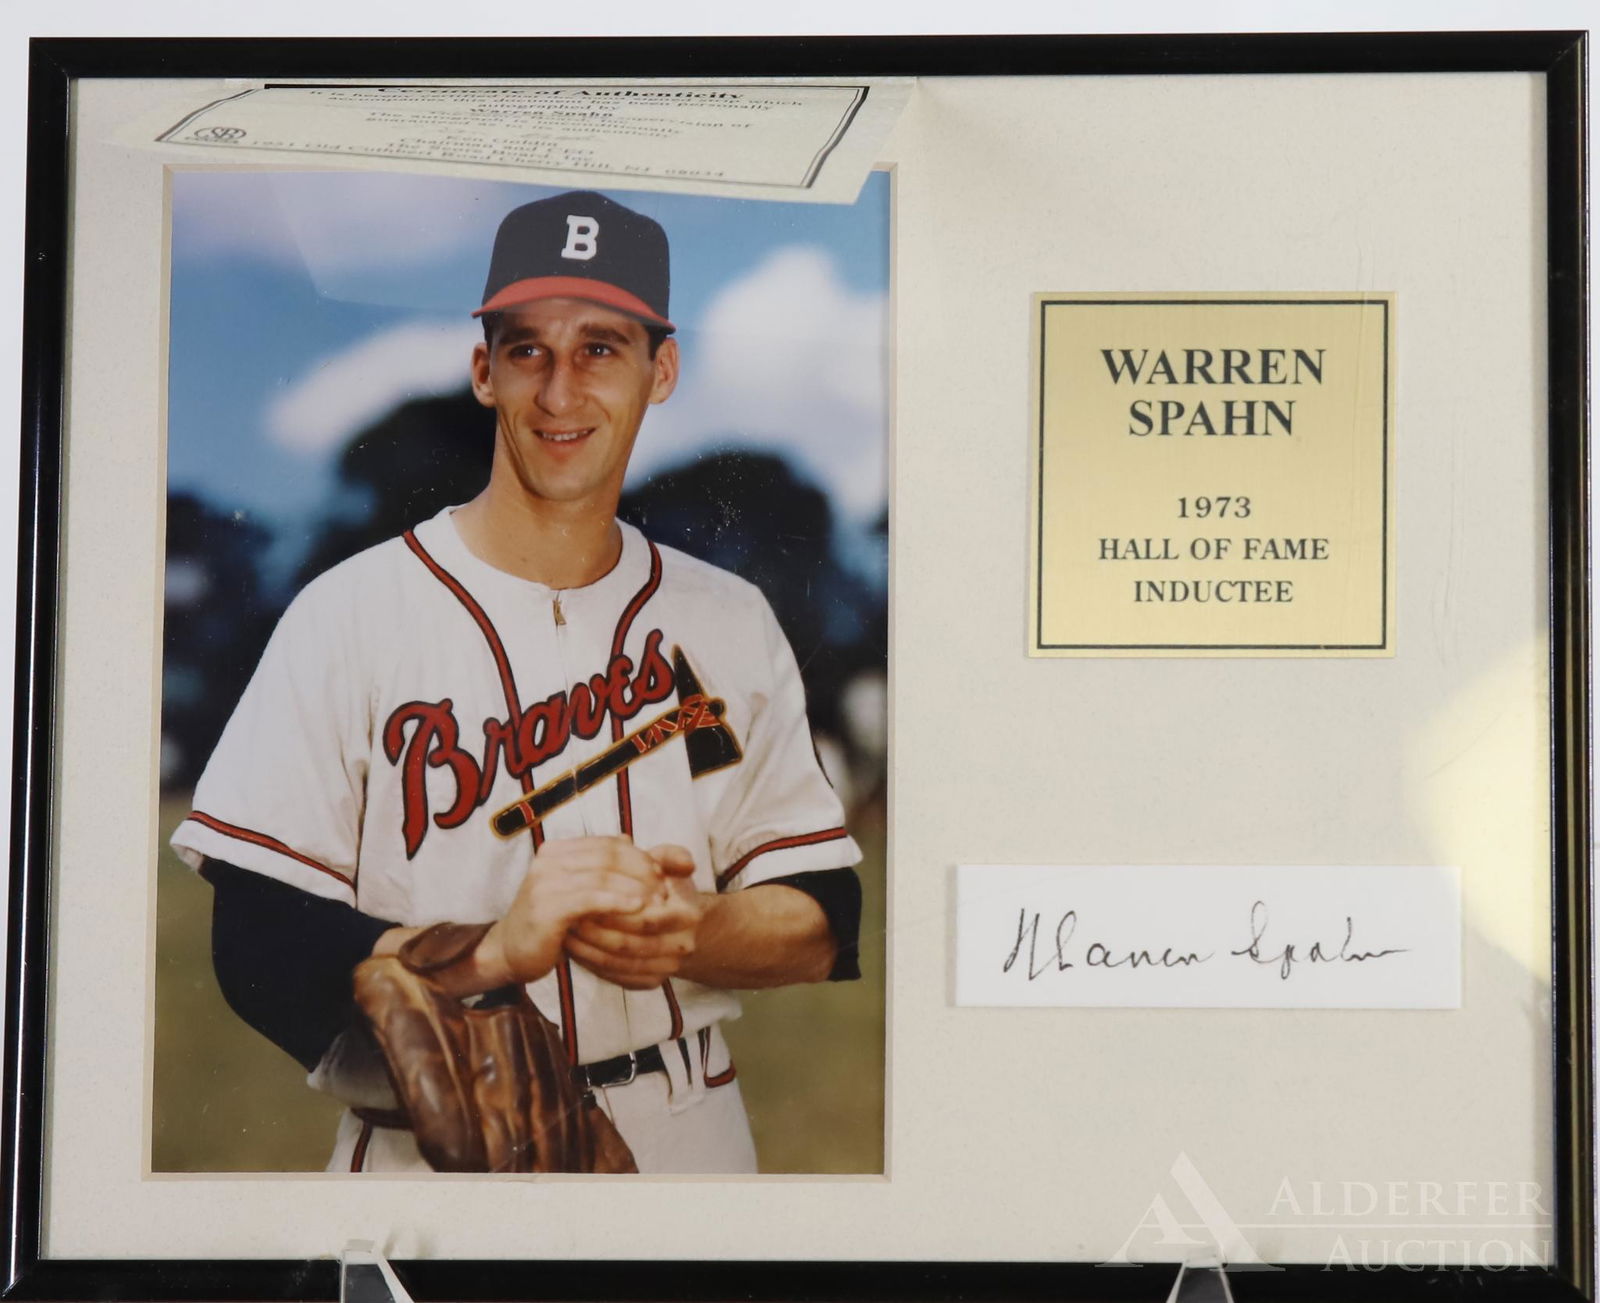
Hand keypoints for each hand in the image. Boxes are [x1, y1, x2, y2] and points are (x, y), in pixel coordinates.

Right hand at [479, 836, 665, 986]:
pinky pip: (590, 899)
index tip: (662, 872)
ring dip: (636, 887)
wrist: (512, 951)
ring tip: (658, 902)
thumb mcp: (579, 890)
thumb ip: (604, 866)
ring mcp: (544, 882)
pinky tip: (638, 908)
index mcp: (557, 850)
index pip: (608, 843)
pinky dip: (619, 900)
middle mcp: (548, 859)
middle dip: (642, 870)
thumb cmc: (552, 922)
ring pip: (602, 876)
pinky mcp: (546, 907)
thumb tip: (629, 838)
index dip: (639, 856)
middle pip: (608, 855)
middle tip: (665, 889)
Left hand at [564, 844, 704, 989]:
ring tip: (565, 931)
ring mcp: (666, 968)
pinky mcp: (651, 982)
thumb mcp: (669, 867)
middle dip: (594, 932)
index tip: (584, 897)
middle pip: (629, 944)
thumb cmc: (666, 889)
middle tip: (566, 918)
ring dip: (588, 949)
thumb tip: (685, 863)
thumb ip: (670, 857)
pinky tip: (574, 948)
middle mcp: (682, 946)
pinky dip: (592, 964)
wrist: (678, 924)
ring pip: (619, 963)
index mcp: (688, 916)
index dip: (613, 909)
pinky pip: (616, 977)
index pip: (645, 917)